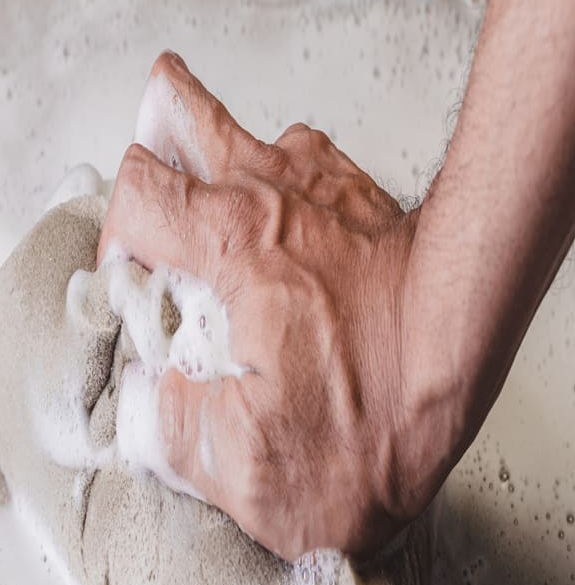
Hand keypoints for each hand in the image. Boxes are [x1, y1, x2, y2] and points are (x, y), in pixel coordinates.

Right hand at [98, 52, 446, 558]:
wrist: (470, 372)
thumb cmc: (380, 414)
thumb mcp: (249, 468)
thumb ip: (172, 430)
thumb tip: (147, 403)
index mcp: (231, 246)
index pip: (137, 193)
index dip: (116, 238)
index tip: (132, 285)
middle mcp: (273, 196)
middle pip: (179, 117)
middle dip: (152, 149)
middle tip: (147, 178)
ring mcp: (321, 185)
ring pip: (245, 130)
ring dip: (211, 145)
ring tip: (196, 163)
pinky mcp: (362, 197)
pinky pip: (304, 161)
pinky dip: (282, 177)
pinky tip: (281, 209)